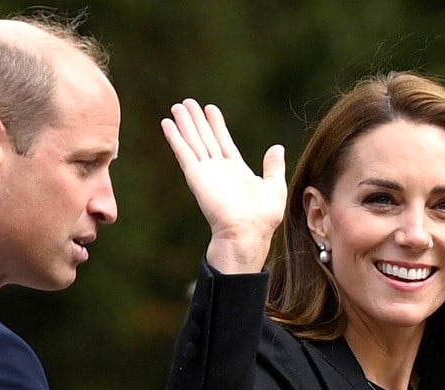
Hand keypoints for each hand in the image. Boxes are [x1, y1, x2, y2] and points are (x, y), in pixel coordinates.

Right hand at [161, 99, 286, 273]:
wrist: (246, 232)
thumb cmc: (262, 217)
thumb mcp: (274, 186)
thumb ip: (273, 166)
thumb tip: (276, 147)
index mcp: (236, 170)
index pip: (223, 141)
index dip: (216, 124)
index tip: (210, 109)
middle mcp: (219, 168)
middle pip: (205, 138)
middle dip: (196, 120)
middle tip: (187, 102)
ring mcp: (206, 171)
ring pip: (193, 141)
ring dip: (185, 124)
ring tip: (177, 107)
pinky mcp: (196, 175)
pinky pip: (183, 152)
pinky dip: (175, 138)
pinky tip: (167, 124)